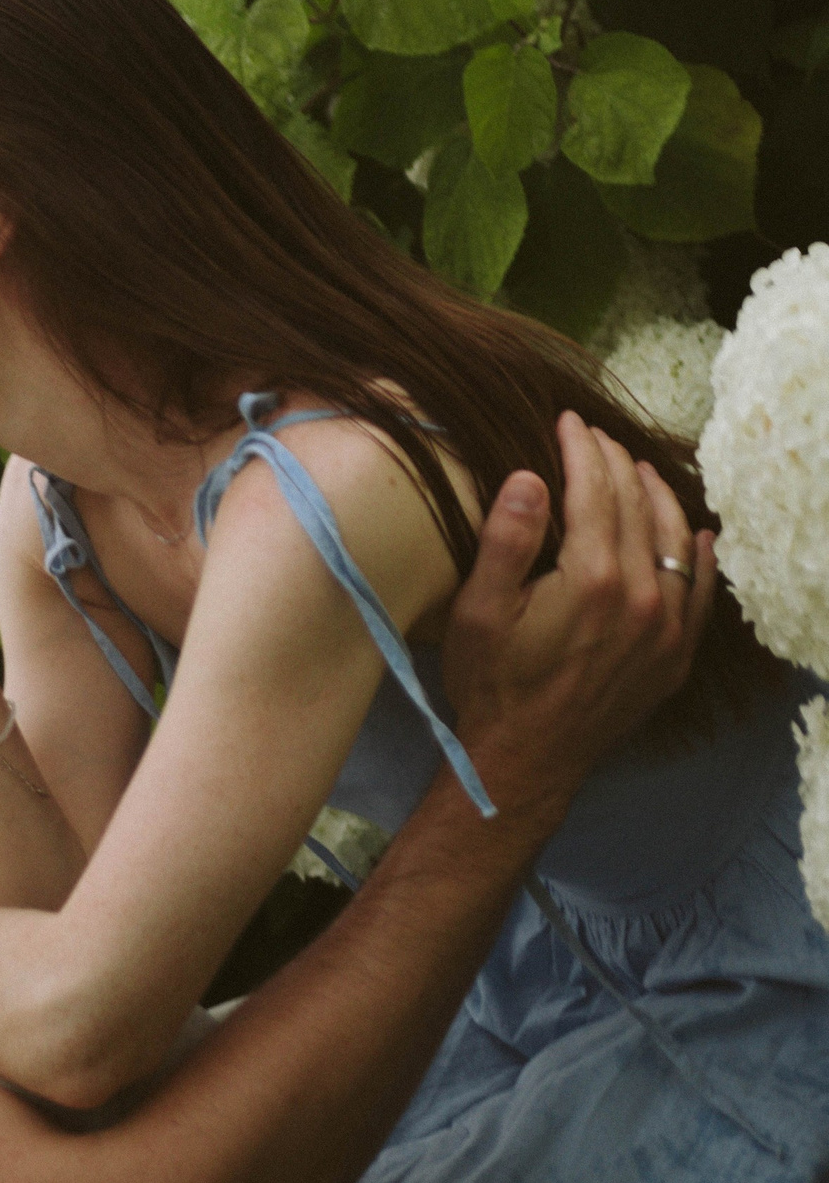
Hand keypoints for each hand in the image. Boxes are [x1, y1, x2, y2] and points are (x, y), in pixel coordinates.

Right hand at [441, 412, 714, 835]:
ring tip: (636, 469)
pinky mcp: (676, 656)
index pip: (595, 490)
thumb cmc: (492, 683)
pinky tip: (697, 532)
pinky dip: (703, 555)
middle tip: (593, 437)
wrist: (527, 760)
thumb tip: (529, 476)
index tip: (568, 421)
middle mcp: (642, 598)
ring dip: (657, 496)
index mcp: (591, 579)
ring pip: (676, 540)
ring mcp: (666, 629)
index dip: (581, 448)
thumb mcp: (479, 609)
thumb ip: (506, 539)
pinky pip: (703, 592)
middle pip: (636, 507)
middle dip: (614, 462)